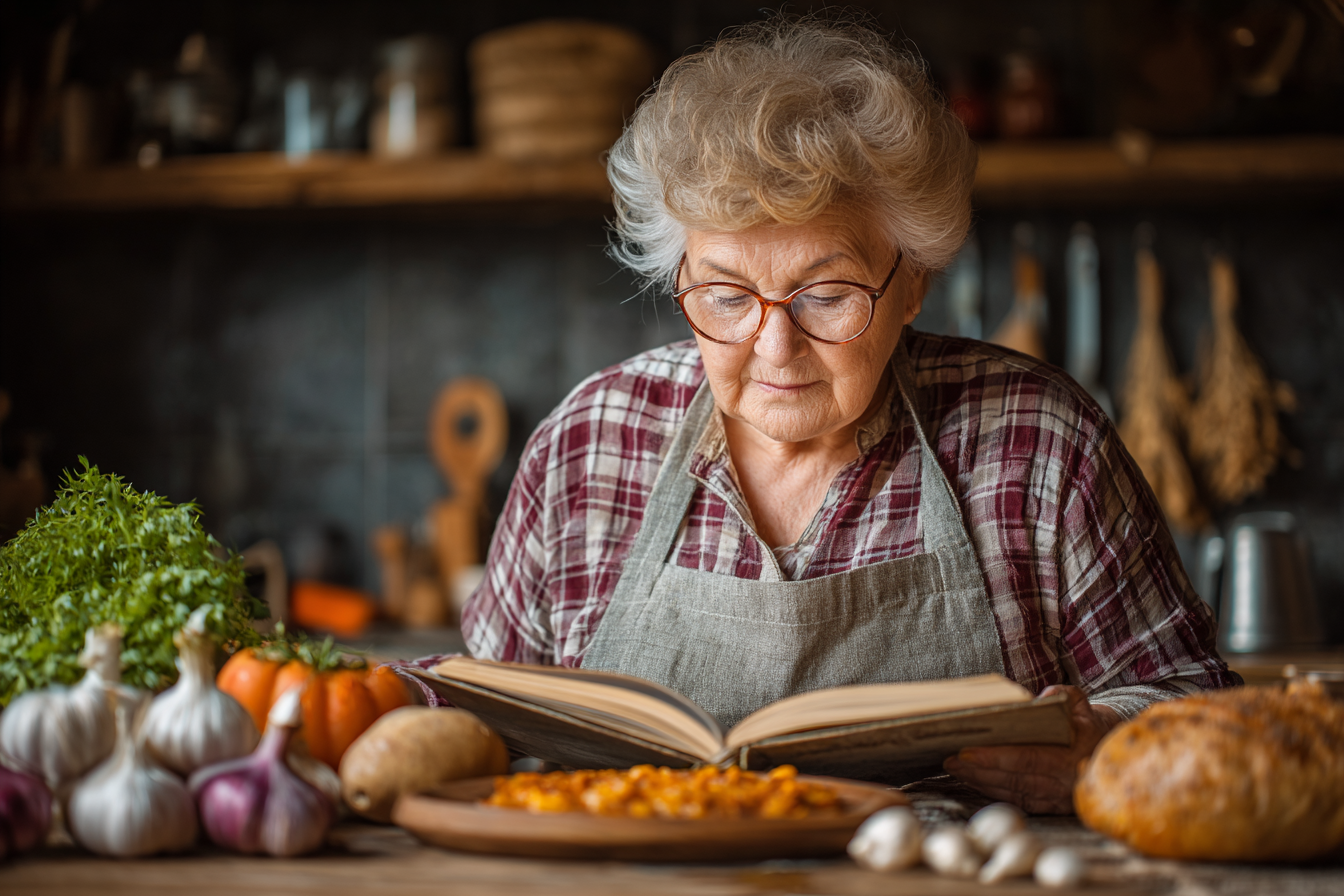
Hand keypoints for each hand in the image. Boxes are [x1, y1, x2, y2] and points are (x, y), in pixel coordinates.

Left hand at [942, 685, 1122, 814]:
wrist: (1111, 755)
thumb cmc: (1088, 724)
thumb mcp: (1081, 704)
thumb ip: (1063, 696)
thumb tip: (1041, 698)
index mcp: (1073, 757)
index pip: (1028, 758)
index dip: (996, 757)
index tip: (967, 751)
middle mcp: (1065, 783)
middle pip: (1015, 779)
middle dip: (979, 770)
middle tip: (950, 759)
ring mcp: (1058, 798)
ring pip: (1013, 792)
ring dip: (981, 781)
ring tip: (954, 767)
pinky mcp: (1051, 806)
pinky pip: (1018, 800)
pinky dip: (993, 791)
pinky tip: (973, 780)